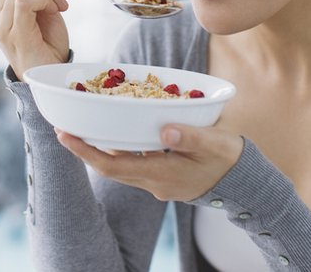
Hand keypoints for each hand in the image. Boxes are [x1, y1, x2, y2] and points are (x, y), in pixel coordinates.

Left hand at [56, 124, 243, 201]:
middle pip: (110, 167)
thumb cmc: (230, 160)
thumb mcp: (214, 144)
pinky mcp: (164, 176)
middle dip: (86, 149)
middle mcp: (153, 182)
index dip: (85, 152)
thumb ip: (189, 136)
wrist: (246, 183)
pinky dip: (121, 148)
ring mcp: (158, 181)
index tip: (65, 136)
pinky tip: (118, 132)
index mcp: (161, 174)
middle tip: (64, 129)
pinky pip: (134, 163)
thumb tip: (164, 130)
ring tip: (84, 128)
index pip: (113, 165)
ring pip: (121, 165)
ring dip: (101, 149)